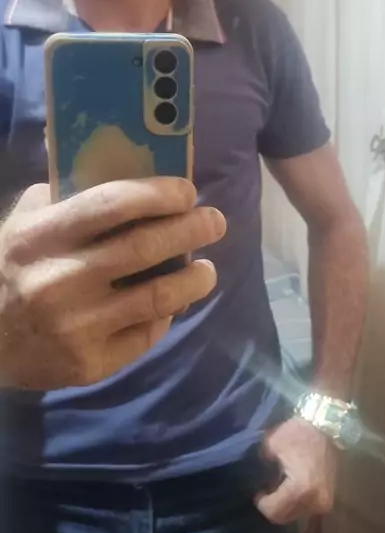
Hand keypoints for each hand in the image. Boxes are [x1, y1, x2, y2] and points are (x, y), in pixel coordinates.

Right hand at [0, 178, 225, 390]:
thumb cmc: (10, 269)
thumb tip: (129, 169)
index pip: (113, 204)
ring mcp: (77, 327)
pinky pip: (146, 334)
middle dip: (191, 229)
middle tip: (215, 221)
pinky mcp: (90, 364)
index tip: (187, 191)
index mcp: (43, 236)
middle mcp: (61, 281)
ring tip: (206, 268)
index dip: (159, 193)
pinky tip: (172, 302)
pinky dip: (166, 314)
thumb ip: (68, 197)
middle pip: (145, 248)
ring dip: (194, 278)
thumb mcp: (25, 223)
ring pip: (158, 297)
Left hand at [255, 418, 336, 524]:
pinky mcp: (328, 499)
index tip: (257, 491)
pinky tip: (290, 489)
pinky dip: (296, 503)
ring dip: (285, 506)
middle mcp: (315, 502)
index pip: (274, 511)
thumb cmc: (299, 433)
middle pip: (285, 517)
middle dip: (272, 506)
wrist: (328, 427)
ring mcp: (324, 503)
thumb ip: (261, 463)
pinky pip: (306, 509)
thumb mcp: (272, 445)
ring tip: (279, 488)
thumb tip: (257, 474)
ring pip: (296, 515)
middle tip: (266, 491)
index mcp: (301, 490)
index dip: (261, 503)